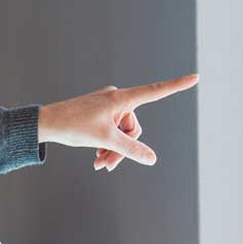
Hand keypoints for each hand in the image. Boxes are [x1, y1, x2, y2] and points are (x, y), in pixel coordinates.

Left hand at [37, 74, 198, 168]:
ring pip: (121, 132)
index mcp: (121, 98)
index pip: (155, 92)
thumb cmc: (74, 127)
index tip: (195, 77)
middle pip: (133, 127)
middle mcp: (117, 98)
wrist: (46, 123)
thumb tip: (152, 159)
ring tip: (99, 164)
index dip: (176, 86)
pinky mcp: (98, 112)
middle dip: (123, 148)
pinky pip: (111, 130)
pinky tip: (96, 158)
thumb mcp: (105, 140)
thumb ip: (130, 150)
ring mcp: (107, 105)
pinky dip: (106, 144)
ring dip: (113, 150)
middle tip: (107, 166)